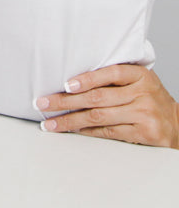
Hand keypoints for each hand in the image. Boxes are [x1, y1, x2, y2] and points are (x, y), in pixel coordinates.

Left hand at [36, 64, 178, 146]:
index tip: (65, 84)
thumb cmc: (148, 97)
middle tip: (43, 103)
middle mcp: (142, 94)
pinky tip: (72, 130)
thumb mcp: (137, 80)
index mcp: (139, 75)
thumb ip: (111, 77)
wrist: (177, 123)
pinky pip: (108, 132)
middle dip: (65, 101)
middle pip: (98, 98)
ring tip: (50, 123)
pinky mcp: (143, 134)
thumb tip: (70, 80)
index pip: (110, 73)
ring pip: (99, 117)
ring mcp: (143, 115)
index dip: (87, 79)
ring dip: (70, 120)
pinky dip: (87, 131)